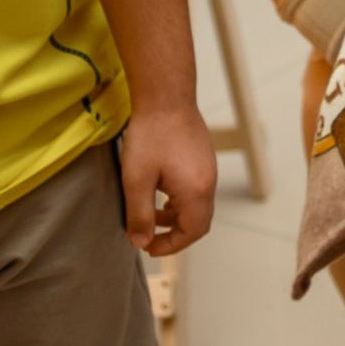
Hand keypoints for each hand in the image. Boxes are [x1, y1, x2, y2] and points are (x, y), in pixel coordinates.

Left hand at [120, 103, 215, 256]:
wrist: (166, 98)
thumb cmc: (151, 136)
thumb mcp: (136, 180)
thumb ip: (139, 215)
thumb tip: (140, 242)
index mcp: (196, 192)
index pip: (192, 232)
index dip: (171, 246)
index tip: (148, 247)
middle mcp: (209, 183)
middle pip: (199, 222)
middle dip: (174, 234)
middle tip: (149, 236)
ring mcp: (209, 169)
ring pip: (198, 206)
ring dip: (176, 217)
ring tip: (151, 215)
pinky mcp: (203, 159)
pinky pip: (197, 190)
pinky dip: (181, 201)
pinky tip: (161, 192)